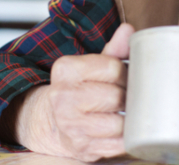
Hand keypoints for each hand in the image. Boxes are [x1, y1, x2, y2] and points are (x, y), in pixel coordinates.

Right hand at [7, 23, 133, 160]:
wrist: (50, 122)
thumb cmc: (77, 90)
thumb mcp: (90, 66)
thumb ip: (112, 50)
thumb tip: (129, 30)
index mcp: (65, 70)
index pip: (112, 67)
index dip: (126, 73)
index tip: (124, 77)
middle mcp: (63, 97)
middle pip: (116, 96)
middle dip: (128, 96)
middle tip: (128, 96)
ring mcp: (71, 125)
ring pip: (119, 123)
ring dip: (129, 119)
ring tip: (125, 112)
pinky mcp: (82, 148)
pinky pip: (118, 143)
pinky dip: (126, 136)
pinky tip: (123, 128)